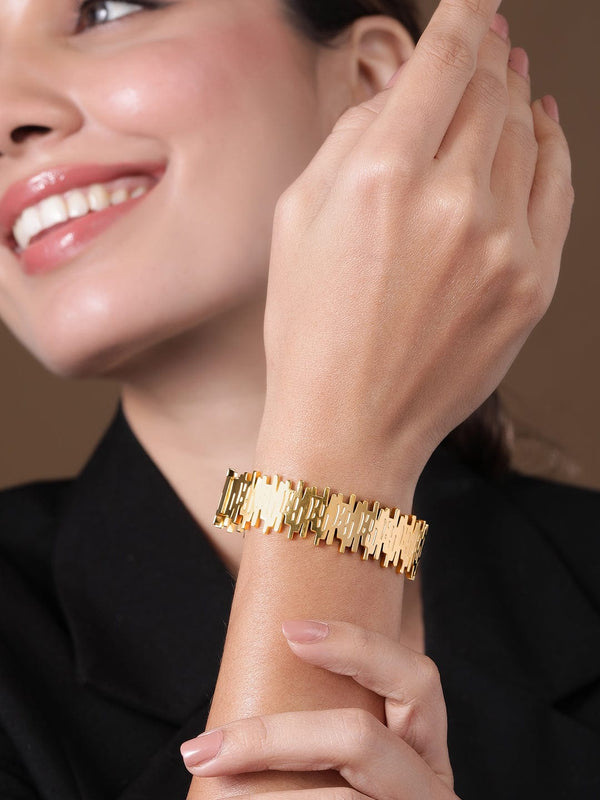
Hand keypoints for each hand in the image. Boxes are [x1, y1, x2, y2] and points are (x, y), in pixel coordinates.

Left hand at [181, 621, 457, 798]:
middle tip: (202, 748)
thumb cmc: (339, 794)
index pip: (415, 680)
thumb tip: (235, 708)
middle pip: (362, 739)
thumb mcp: (345, 764)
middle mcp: (432, 791)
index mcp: (425, 752)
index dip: (357, 646)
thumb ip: (320, 736)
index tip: (290, 631)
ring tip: (211, 795)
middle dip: (274, 738)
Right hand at [256, 0, 573, 502]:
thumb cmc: (310, 332)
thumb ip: (350, 141)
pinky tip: (542, 128)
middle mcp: (451, 201)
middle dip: (488, 55)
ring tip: (510, 79)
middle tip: (489, 38)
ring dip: (518, 97)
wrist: (351, 425)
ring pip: (526, 135)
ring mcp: (502, 244)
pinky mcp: (533, 283)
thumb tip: (399, 101)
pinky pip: (556, 190)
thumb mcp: (295, 221)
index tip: (475, 0)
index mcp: (382, 177)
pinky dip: (553, 148)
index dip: (464, 16)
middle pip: (490, 92)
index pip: (443, 61)